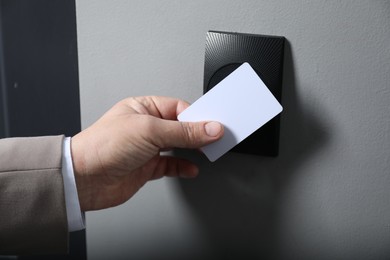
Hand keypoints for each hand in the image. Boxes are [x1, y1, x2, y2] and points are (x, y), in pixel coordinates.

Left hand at [71, 96, 222, 210]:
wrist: (83, 179)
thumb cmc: (103, 146)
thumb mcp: (149, 131)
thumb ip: (183, 132)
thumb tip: (210, 128)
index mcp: (144, 108)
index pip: (179, 108)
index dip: (198, 117)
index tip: (214, 125)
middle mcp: (146, 127)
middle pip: (180, 127)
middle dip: (198, 133)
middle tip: (215, 138)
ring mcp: (147, 148)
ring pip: (177, 146)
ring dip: (192, 150)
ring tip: (207, 152)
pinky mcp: (146, 167)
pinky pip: (171, 165)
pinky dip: (183, 166)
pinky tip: (191, 168)